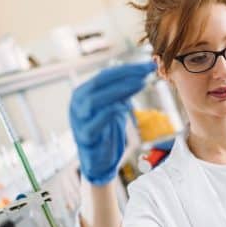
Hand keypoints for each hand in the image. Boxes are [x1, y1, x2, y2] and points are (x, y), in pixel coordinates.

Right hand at [70, 61, 155, 184]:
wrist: (98, 160)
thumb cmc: (106, 130)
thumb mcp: (115, 106)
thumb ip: (123, 92)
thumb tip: (143, 71)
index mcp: (83, 93)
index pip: (105, 75)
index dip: (127, 69)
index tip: (148, 66)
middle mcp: (77, 103)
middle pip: (99, 82)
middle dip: (125, 75)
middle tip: (147, 72)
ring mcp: (78, 120)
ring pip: (94, 100)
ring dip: (119, 90)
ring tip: (140, 85)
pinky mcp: (84, 137)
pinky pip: (94, 123)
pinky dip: (109, 113)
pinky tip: (124, 108)